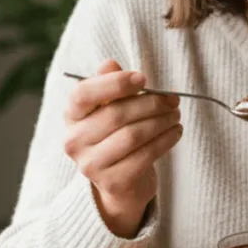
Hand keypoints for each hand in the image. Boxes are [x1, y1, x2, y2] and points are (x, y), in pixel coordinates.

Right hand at [63, 59, 182, 237]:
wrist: (121, 183)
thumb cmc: (117, 135)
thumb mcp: (111, 108)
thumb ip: (109, 85)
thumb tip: (110, 64)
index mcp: (71, 116)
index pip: (83, 94)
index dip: (114, 84)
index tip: (143, 78)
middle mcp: (74, 141)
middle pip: (115, 115)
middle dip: (150, 103)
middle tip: (173, 100)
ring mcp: (90, 165)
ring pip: (132, 135)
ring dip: (161, 122)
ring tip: (175, 115)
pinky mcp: (112, 182)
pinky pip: (144, 156)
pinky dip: (165, 141)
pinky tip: (176, 132)